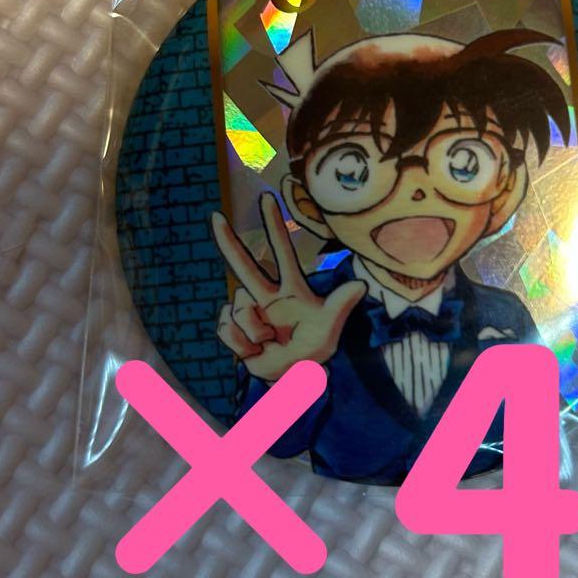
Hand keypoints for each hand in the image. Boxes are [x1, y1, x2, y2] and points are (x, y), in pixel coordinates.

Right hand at [212, 194, 366, 381]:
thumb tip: (362, 284)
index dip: (274, 225)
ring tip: (268, 344)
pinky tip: (252, 352)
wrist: (292, 380)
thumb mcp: (329, 330)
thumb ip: (340, 306)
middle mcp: (267, 296)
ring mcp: (248, 312)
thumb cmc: (314, 352)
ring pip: (239, 308)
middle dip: (228, 241)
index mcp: (291, 290)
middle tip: (215, 217)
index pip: (282, 252)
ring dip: (253, 332)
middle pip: (243, 265)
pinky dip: (240, 344)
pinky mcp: (233, 330)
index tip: (267, 197)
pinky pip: (226, 328)